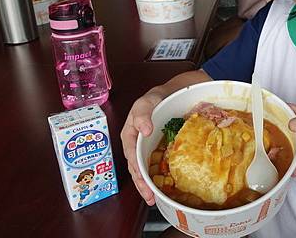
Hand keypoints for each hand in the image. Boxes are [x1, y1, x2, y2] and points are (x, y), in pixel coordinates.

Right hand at [121, 90, 162, 205]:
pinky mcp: (153, 151)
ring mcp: (143, 149)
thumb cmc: (152, 100)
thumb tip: (144, 129)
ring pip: (142, 170)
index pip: (131, 156)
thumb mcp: (145, 103)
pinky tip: (161, 187)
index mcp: (128, 135)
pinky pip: (152, 166)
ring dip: (146, 185)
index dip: (137, 171)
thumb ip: (142, 114)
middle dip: (141, 184)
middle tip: (150, 198)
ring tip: (153, 199)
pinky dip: (155, 178)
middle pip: (135, 168)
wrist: (166, 96)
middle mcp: (134, 145)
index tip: (144, 182)